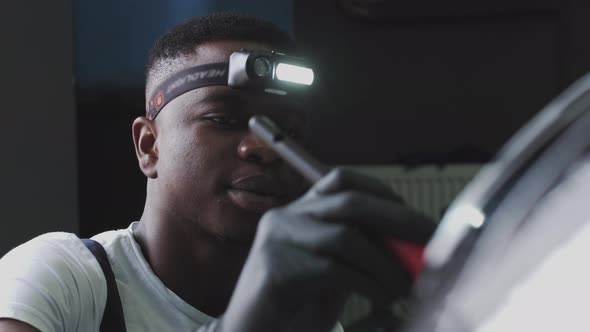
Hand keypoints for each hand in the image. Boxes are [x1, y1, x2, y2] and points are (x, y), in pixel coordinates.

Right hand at [197, 168, 435, 331]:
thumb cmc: (296, 305)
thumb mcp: (334, 270)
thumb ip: (362, 252)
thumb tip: (412, 245)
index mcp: (298, 211)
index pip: (341, 180)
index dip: (382, 192)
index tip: (414, 216)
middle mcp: (285, 217)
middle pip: (348, 201)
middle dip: (397, 220)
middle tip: (430, 242)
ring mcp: (277, 240)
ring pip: (344, 236)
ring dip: (385, 263)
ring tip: (405, 286)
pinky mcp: (275, 269)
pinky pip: (333, 269)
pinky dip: (368, 284)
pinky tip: (381, 298)